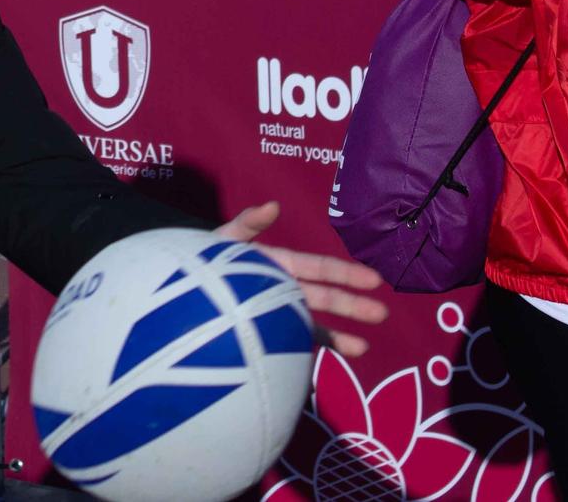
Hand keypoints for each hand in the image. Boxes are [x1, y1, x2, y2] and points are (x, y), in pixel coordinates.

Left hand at [217, 201, 389, 357]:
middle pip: (325, 296)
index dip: (346, 273)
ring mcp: (279, 312)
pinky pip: (295, 342)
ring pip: (316, 322)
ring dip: (341, 332)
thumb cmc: (204, 259)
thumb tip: (272, 205)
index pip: (319, 268)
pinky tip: (324, 361)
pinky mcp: (269, 333)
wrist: (185, 288)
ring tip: (364, 346)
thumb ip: (248, 224)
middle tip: (382, 312)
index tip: (373, 280)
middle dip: (352, 304)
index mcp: (279, 263)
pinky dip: (312, 350)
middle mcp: (285, 287)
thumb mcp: (225, 239)